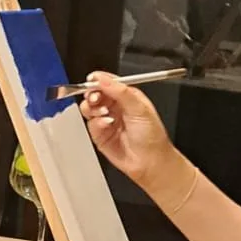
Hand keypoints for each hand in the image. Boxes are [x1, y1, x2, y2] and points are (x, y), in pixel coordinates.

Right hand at [78, 71, 177, 188]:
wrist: (150, 161)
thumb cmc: (152, 136)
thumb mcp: (139, 108)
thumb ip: (120, 91)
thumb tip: (103, 79)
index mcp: (127, 96)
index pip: (108, 82)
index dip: (98, 80)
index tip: (92, 80)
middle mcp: (115, 106)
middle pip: (94, 93)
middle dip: (92, 94)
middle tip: (95, 98)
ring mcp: (106, 120)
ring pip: (89, 108)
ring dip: (93, 108)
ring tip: (103, 112)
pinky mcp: (100, 134)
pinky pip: (90, 124)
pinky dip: (96, 123)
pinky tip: (106, 124)